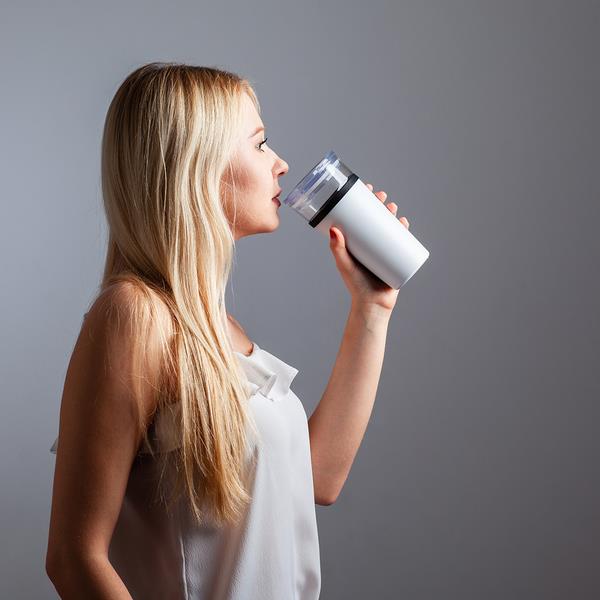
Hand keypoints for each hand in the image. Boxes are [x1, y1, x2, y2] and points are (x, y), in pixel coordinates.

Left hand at [329, 183, 409, 312]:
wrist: (373, 304)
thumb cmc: (355, 285)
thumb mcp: (345, 264)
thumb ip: (337, 249)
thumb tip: (334, 228)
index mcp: (356, 241)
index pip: (359, 216)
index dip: (363, 201)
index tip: (365, 189)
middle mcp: (369, 243)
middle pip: (375, 217)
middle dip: (380, 204)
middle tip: (381, 197)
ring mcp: (382, 249)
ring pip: (388, 226)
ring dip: (392, 213)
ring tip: (392, 208)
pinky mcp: (394, 257)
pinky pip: (400, 240)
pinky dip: (402, 229)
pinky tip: (403, 222)